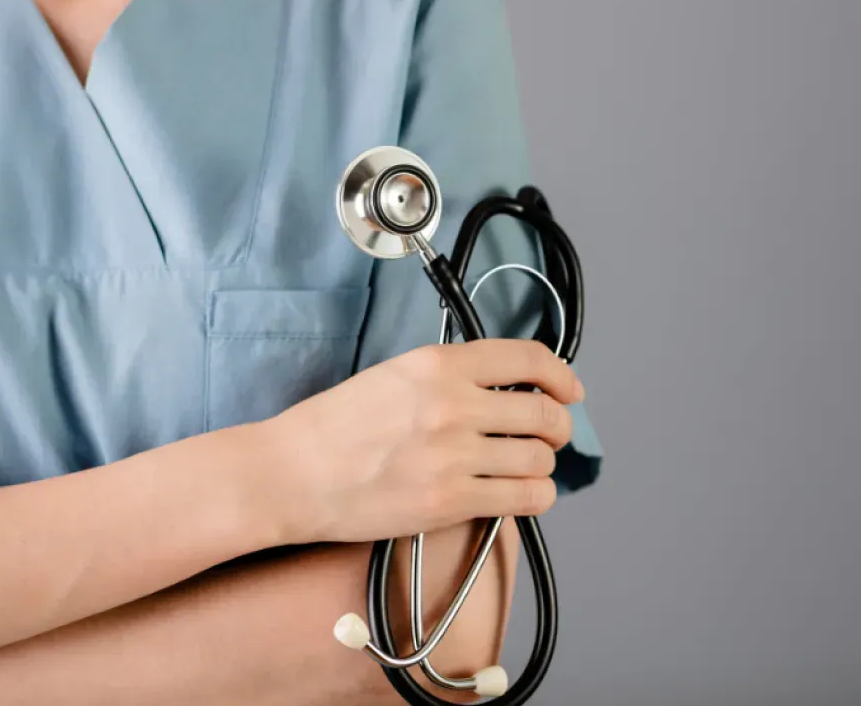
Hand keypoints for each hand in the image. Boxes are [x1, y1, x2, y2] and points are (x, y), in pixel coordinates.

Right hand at [259, 339, 582, 544]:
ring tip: (527, 467)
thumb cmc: (334, 426)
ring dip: (542, 465)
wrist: (291, 473)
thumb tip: (506, 390)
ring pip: (538, 459)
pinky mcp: (448, 501)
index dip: (561, 376)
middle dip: (557, 427)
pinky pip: (521, 498)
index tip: (569, 390)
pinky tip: (521, 494)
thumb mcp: (396, 375)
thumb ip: (451, 377)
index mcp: (438, 364)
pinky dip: (533, 496)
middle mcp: (453, 404)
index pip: (527, 360)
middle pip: (543, 414)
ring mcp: (453, 455)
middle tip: (550, 436)